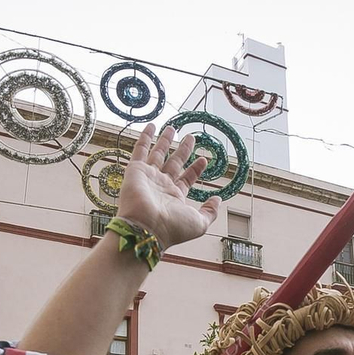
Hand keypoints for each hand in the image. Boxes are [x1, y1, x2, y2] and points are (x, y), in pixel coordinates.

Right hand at [112, 125, 221, 247]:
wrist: (146, 228)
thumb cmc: (172, 228)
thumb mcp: (199, 223)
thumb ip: (210, 211)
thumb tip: (218, 199)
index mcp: (175, 197)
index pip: (186, 179)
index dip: (195, 169)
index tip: (204, 159)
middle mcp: (161, 186)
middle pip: (174, 163)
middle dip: (183, 150)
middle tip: (190, 137)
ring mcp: (148, 177)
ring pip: (158, 153)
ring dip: (165, 140)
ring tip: (172, 127)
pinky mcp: (135, 170)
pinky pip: (140, 150)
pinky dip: (145, 138)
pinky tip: (151, 126)